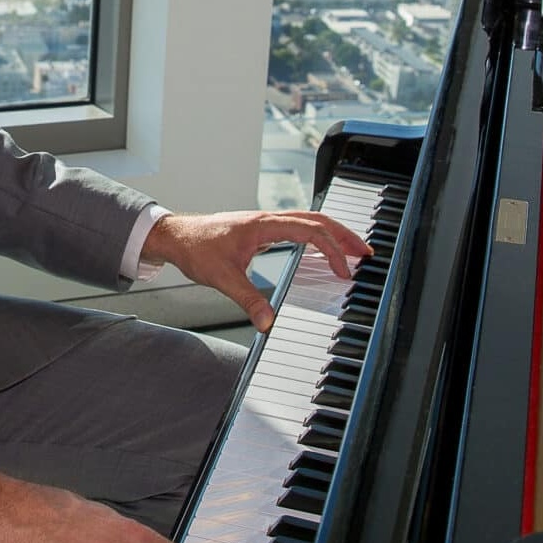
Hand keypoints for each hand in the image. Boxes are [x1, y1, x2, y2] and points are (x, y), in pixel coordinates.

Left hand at [141, 208, 370, 331]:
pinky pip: (297, 229)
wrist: (175, 236)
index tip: (343, 271)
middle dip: (344, 235)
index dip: (332, 250)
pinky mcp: (261, 231)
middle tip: (366, 254)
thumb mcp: (222, 277)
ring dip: (332, 235)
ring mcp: (265, 224)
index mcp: (263, 225)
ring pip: (308, 222)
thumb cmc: (195, 248)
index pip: (310, 231)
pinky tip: (321, 254)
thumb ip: (248, 299)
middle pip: (317, 220)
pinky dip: (316, 238)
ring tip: (352, 252)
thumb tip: (268, 322)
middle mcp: (268, 220)